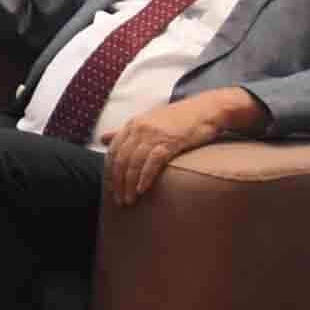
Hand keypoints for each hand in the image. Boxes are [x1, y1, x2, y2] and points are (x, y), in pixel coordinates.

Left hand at [104, 87, 259, 207]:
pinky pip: (153, 162)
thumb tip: (102, 138)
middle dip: (118, 183)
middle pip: (121, 159)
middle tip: (119, 200)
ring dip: (129, 184)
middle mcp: (140, 128)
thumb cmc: (178, 119)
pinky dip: (145, 177)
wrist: (207, 109)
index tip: (112, 190)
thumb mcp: (148, 121)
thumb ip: (125, 132)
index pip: (113, 152)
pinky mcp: (171, 141)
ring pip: (134, 163)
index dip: (110, 173)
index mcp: (132, 124)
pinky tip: (142, 190)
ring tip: (129, 200)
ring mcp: (155, 134)